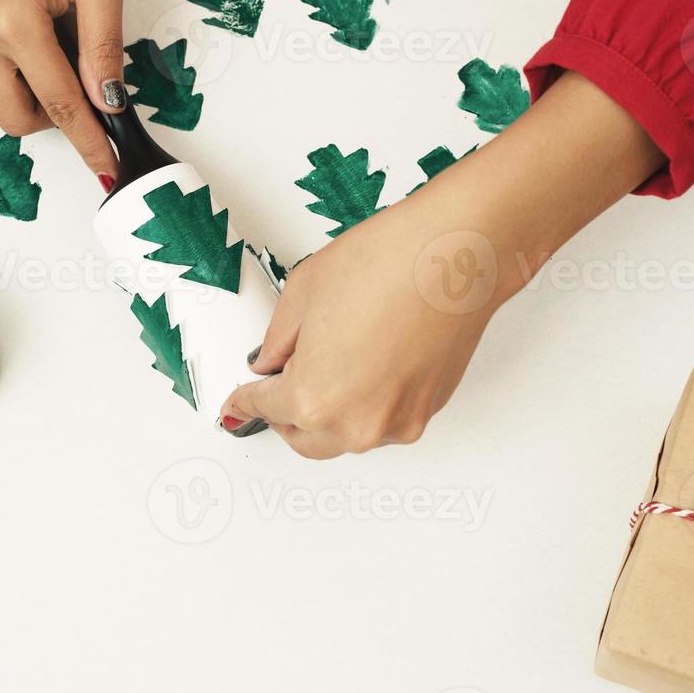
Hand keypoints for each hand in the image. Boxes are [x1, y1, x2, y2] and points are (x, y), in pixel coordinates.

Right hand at [0, 0, 122, 184]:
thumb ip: (104, 44)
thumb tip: (107, 101)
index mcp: (13, 20)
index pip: (60, 103)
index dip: (89, 140)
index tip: (106, 167)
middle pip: (18, 120)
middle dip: (53, 116)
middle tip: (74, 78)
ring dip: (26, 85)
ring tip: (37, 32)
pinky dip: (0, 67)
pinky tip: (7, 25)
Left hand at [221, 73, 664, 458]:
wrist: (456, 254)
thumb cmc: (388, 263)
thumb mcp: (303, 292)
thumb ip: (279, 340)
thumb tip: (272, 361)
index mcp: (314, 399)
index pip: (264, 409)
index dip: (245, 400)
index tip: (238, 402)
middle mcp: (357, 423)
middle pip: (304, 439)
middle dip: (286, 416)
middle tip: (277, 386)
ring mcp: (398, 422)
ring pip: (347, 436)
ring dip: (329, 415)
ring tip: (328, 367)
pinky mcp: (429, 411)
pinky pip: (384, 420)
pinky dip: (366, 405)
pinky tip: (365, 366)